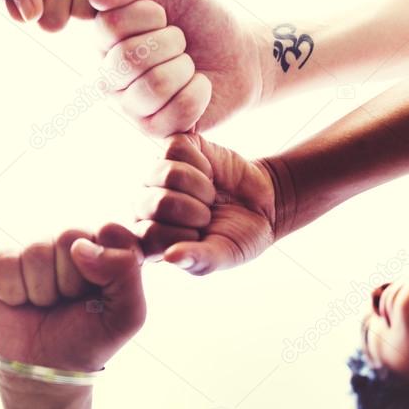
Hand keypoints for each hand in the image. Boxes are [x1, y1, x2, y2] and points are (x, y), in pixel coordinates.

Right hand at [0, 224, 145, 372]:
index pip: (110, 230)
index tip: (101, 292)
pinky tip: (21, 303)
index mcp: (106, 248)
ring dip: (41, 291)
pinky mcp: (3, 261)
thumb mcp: (127, 315)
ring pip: (36, 252)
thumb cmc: (89, 338)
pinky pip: (5, 263)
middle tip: (70, 302)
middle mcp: (71, 242)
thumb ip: (126, 273)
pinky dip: (13, 293)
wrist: (45, 367)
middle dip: (70, 281)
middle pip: (69, 237)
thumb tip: (80, 247)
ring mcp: (35, 250)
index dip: (105, 263)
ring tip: (46, 305)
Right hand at [90, 0, 271, 134]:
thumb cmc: (199, 18)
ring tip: (189, 64)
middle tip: (181, 41)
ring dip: (184, 68)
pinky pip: (178, 111)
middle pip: (127, 60)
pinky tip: (198, 86)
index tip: (164, 15)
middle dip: (169, 42)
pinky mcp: (156, 130)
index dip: (147, 15)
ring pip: (153, 88)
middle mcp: (110, 77)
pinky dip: (199, 92)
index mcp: (105, 42)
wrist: (239, 52)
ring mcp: (130, 107)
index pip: (109, 26)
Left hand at [136, 134, 277, 274]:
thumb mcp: (225, 254)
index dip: (183, 235)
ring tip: (209, 196)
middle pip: (157, 203)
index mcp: (150, 235)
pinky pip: (177, 149)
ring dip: (200, 187)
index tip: (200, 235)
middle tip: (207, 215)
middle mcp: (145, 204)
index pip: (149, 235)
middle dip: (194, 211)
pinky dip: (202, 163)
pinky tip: (208, 174)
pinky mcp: (172, 148)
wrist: (263, 201)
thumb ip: (199, 260)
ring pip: (167, 173)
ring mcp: (155, 174)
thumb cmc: (239, 233)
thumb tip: (170, 257)